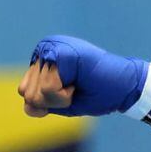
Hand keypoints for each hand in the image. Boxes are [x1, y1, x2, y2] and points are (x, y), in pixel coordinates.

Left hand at [18, 35, 150, 129]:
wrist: (125, 88)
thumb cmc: (95, 94)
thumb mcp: (59, 103)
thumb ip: (38, 103)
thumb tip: (27, 103)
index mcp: (42, 57)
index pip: (24, 92)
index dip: (48, 102)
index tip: (70, 90)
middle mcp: (45, 47)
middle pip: (27, 94)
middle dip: (52, 102)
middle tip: (76, 88)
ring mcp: (52, 47)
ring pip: (36, 93)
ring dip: (59, 99)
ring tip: (79, 84)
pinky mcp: (60, 54)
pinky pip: (48, 90)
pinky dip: (64, 96)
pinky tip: (80, 81)